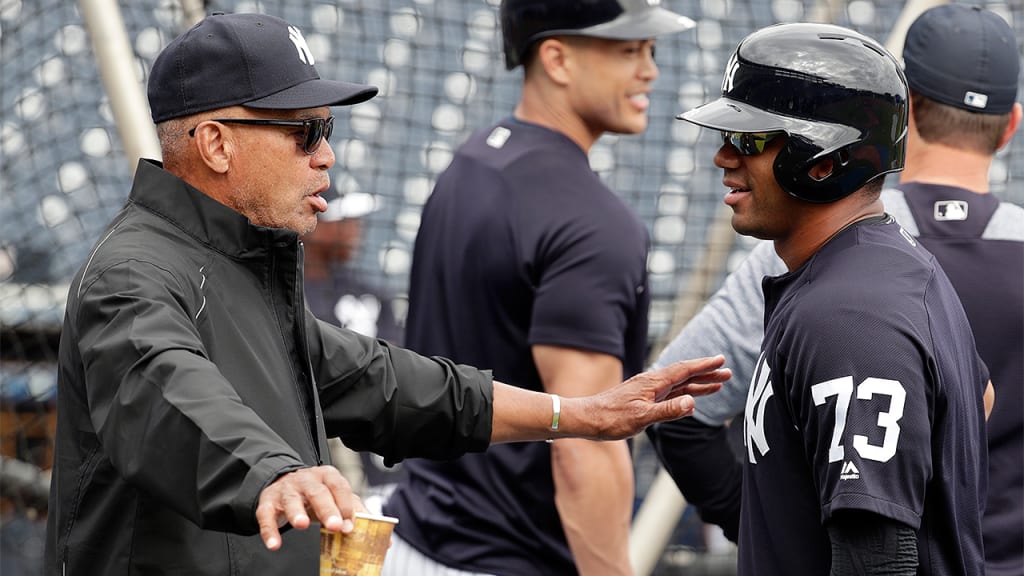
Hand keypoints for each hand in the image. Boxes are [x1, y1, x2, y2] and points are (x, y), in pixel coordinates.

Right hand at [256, 465, 366, 549]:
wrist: (285, 481)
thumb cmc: (317, 493)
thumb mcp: (337, 497)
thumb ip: (357, 513)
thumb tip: (385, 541)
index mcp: (328, 476)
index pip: (340, 487)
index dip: (345, 505)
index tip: (349, 525)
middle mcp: (307, 479)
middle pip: (318, 492)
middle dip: (327, 508)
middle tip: (334, 526)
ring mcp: (287, 489)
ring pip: (291, 499)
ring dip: (296, 512)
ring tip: (301, 525)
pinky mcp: (268, 501)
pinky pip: (266, 514)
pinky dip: (269, 530)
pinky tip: (274, 544)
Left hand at [580, 355, 729, 439]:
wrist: (588, 420)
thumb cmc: (611, 419)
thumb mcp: (642, 417)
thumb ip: (668, 410)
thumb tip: (692, 402)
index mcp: (652, 383)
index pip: (683, 370)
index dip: (703, 365)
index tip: (721, 360)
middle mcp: (652, 383)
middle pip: (684, 375)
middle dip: (706, 373)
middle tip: (727, 372)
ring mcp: (648, 391)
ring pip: (679, 385)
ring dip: (698, 384)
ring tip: (718, 383)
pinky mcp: (644, 400)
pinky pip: (670, 394)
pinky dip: (684, 394)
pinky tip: (691, 398)